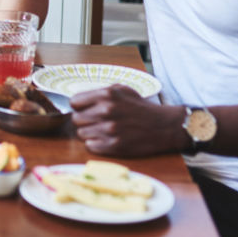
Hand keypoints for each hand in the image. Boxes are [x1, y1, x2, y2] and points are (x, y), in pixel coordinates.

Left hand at [69, 85, 183, 156]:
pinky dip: (96, 144)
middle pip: (76, 119)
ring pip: (81, 133)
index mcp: (106, 95)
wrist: (163, 126)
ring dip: (90, 133)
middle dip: (84, 120)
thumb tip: (79, 99)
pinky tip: (107, 139)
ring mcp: (109, 129)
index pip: (74, 102)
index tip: (85, 109)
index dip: (79, 106)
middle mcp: (106, 111)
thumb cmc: (141, 108)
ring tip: (103, 130)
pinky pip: (90, 146)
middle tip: (96, 121)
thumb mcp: (122, 90)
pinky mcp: (113, 145)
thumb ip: (100, 92)